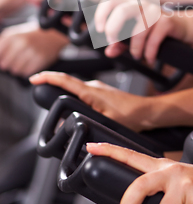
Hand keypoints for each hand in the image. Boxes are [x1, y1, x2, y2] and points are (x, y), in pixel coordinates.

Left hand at [0, 21, 68, 75]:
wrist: (54, 34)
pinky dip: (26, 71)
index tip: (3, 60)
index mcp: (14, 36)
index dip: (0, 58)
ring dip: (17, 69)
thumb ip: (3, 43)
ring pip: (16, 70)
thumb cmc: (33, 35)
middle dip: (8, 65)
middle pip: (5, 64)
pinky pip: (26, 72)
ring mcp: (32, 52)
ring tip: (22, 62)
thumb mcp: (16, 33)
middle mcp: (23, 43)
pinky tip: (29, 64)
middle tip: (13, 61)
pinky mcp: (40, 59)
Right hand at [29, 71, 151, 130]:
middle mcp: (93, 87)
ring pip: (75, 89)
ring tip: (54, 105)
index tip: (35, 78)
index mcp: (91, 92)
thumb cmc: (131, 116)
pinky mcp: (101, 93)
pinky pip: (82, 93)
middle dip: (51, 85)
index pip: (65, 80)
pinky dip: (73, 98)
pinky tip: (73, 109)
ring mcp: (97, 89)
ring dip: (63, 93)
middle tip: (38, 90)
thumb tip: (67, 125)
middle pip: (66, 83)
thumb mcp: (106, 123)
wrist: (146, 111)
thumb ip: (86, 123)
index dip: (48, 77)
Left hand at [94, 0, 187, 65]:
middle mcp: (141, 4)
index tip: (99, 30)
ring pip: (139, 28)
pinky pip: (154, 39)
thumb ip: (120, 43)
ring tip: (137, 55)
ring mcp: (155, 11)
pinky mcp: (167, 21)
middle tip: (113, 43)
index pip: (110, 0)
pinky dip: (149, 53)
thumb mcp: (134, 37)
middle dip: (113, 30)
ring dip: (135, 47)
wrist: (181, 27)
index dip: (101, 13)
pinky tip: (149, 58)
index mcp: (130, 4)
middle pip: (121, 11)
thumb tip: (109, 52)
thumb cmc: (154, 30)